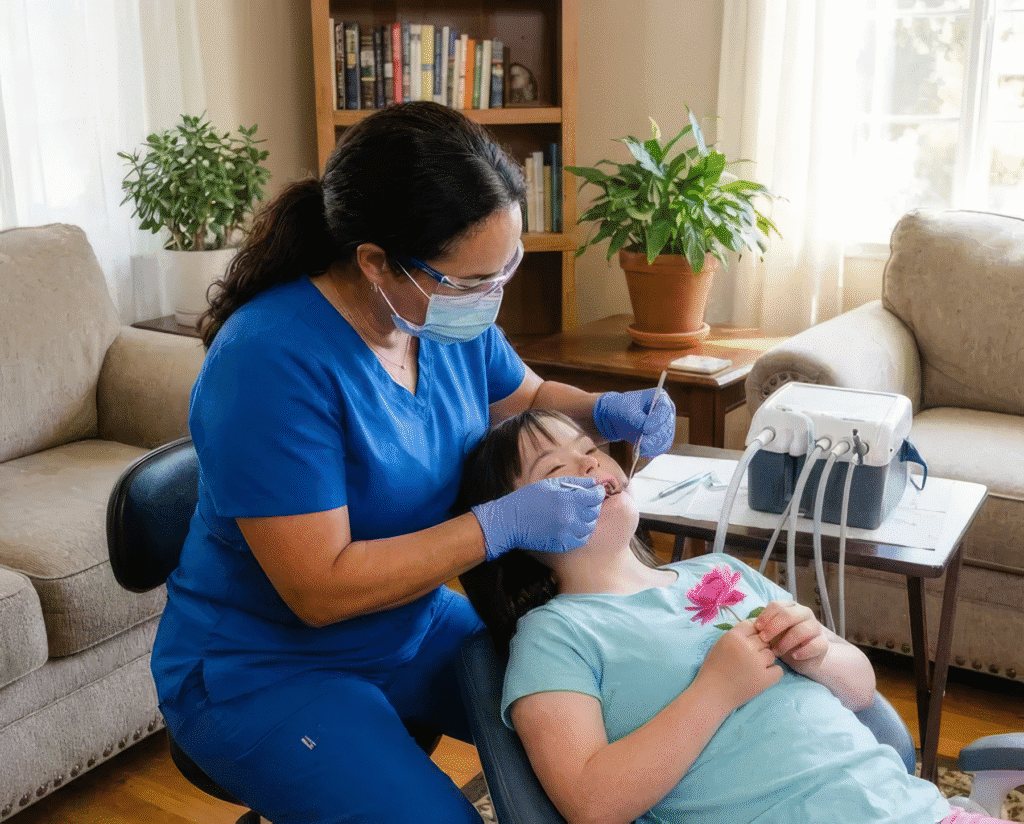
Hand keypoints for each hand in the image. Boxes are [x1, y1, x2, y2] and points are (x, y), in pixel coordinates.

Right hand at [472, 477, 604, 561]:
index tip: (597, 491)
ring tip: (579, 514)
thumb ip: (575, 483)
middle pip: (594, 512)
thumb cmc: (528, 499)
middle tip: (587, 501)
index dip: (598, 493)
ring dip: (588, 519)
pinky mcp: (562, 544)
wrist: (509, 521)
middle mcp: (569, 517)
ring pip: (589, 527)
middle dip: (593, 505)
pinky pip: (581, 539)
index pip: (595, 497)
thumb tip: (594, 483)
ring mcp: (566, 533)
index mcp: (566, 499)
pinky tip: (573, 525)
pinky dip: (581, 532)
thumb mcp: (550, 484)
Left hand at [593, 389, 675, 457]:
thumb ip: (637, 419)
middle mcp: (667, 413)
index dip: (657, 420)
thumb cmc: (621, 407)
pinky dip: (652, 451)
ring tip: (640, 449)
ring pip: (665, 440)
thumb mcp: (626, 409)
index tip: (646, 429)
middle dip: (655, 437)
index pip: (665, 410)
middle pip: (667, 427)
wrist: (616, 417)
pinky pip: (661, 448)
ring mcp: (665, 427)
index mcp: (661, 398)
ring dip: (653, 446)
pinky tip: (642, 452)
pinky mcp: (660, 438)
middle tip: (642, 444)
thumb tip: (646, 430)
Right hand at [696, 620, 781, 710]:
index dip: (750, 633)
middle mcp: (747, 647)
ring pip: (771, 653)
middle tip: (749, 657)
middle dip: (758, 646)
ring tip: (753, 668)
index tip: (746, 643)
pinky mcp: (765, 679)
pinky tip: (762, 676)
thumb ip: (737, 635)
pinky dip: (772, 673)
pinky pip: (778, 670)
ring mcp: (757, 663)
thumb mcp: (720, 644)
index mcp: (734, 636)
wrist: (712, 694)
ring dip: (765, 659)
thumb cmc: (713, 668)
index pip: (751, 625)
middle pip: (763, 638)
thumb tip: (756, 628)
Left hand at [753, 601, 828, 672]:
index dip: (765, 617)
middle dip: (773, 628)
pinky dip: (803, 651)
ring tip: (776, 652)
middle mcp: (804, 613)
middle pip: (788, 615)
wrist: (805, 656)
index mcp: (791, 607)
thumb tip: (752, 626)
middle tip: (763, 639)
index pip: (777, 606)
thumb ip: (765, 626)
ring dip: (785, 642)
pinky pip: (815, 645)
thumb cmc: (784, 640)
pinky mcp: (823, 643)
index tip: (756, 628)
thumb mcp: (773, 632)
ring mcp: (816, 627)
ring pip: (801, 630)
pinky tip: (794, 656)